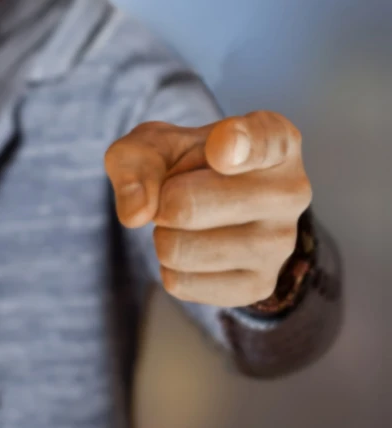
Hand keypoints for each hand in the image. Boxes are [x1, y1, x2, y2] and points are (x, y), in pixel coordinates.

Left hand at [105, 111, 311, 306]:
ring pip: (177, 250)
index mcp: (277, 141)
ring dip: (164, 235)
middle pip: (184, 206)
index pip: (263, 141)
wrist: (210, 206)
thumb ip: (137, 161)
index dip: (236, 145)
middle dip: (161, 202)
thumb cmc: (186, 165)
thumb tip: (136, 214)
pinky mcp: (259, 286)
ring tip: (188, 222)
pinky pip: (180, 283)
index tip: (219, 149)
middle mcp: (291, 191)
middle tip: (177, 194)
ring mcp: (280, 244)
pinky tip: (194, 248)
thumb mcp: (154, 145)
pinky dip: (170, 268)